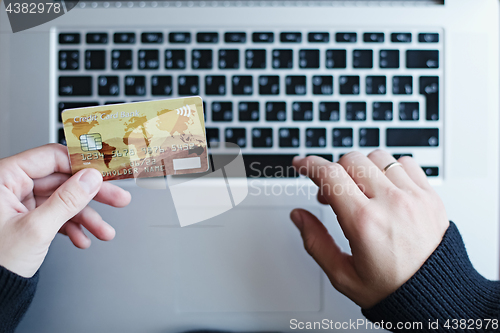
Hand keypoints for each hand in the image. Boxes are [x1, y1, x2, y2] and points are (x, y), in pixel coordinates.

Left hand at [0, 144, 130, 277]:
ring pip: (63, 201)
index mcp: (4, 178)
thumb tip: (90, 178)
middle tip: (117, 198)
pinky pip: (55, 216)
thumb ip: (67, 200)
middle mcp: (11, 187)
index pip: (51, 158)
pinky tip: (82, 239)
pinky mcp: (25, 219)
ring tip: (104, 230)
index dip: (82, 164)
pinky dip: (71, 227)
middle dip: (92, 195)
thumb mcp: (36, 229)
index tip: (105, 171)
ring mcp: (19, 204)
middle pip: (62, 181)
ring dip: (86, 217)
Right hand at [290, 150, 448, 308]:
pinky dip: (389, 169)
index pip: (330, 175)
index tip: (301, 164)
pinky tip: (384, 188)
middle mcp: (390, 204)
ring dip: (361, 169)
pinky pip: (405, 163)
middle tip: (331, 194)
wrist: (437, 298)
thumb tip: (299, 216)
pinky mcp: (430, 196)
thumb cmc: (393, 290)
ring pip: (377, 157)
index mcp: (364, 223)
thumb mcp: (343, 275)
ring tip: (360, 191)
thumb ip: (315, 242)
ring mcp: (413, 197)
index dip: (309, 165)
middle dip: (333, 171)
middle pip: (351, 160)